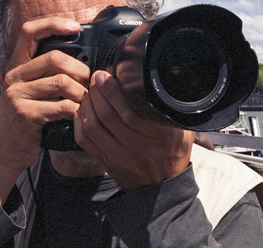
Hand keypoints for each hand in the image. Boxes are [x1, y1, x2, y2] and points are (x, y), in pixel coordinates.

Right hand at [0, 17, 87, 202]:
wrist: (5, 152)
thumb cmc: (25, 119)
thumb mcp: (29, 90)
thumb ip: (45, 73)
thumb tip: (80, 59)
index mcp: (16, 65)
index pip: (29, 31)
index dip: (53, 24)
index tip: (74, 26)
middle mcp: (14, 76)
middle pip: (55, 57)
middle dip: (80, 70)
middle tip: (87, 83)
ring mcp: (17, 95)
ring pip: (62, 82)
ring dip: (81, 93)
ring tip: (84, 102)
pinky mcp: (25, 114)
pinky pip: (61, 106)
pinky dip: (76, 110)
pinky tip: (76, 115)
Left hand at [74, 70, 193, 190]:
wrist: (164, 185)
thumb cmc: (173, 151)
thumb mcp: (182, 128)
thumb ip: (172, 108)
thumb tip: (163, 81)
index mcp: (161, 138)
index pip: (130, 113)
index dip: (113, 92)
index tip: (105, 76)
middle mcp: (139, 148)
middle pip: (108, 117)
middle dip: (97, 93)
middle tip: (95, 79)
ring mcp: (120, 157)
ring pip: (93, 128)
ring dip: (87, 106)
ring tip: (90, 93)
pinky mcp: (107, 162)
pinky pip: (85, 141)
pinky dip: (79, 122)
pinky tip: (82, 110)